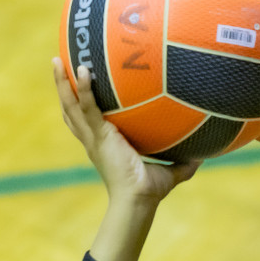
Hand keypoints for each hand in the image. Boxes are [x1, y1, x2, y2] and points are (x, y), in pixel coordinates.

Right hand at [52, 58, 199, 203]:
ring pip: (70, 105)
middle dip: (62, 87)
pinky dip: (83, 89)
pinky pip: (88, 107)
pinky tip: (82, 70)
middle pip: (71, 109)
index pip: (86, 120)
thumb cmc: (149, 191)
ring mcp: (93, 138)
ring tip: (55, 59)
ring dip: (61, 83)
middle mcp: (93, 139)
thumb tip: (203, 156)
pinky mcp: (99, 136)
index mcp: (103, 144)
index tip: (78, 84)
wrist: (138, 200)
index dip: (80, 103)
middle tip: (57, 62)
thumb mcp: (169, 173)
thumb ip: (184, 162)